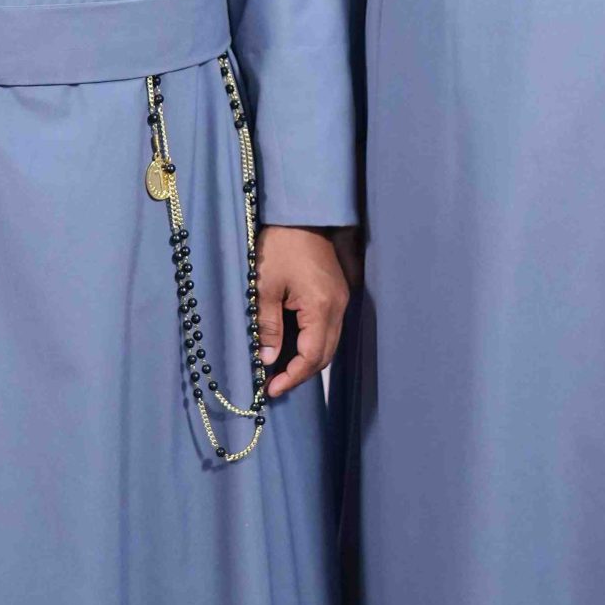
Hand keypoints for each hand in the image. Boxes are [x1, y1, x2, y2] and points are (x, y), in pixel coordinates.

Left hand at [256, 226, 351, 398]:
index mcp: (322, 307)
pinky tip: (291, 346)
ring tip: (280, 369)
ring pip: (328, 343)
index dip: (292, 377)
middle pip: (325, 355)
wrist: (299, 215)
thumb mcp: (264, 287)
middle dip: (300, 373)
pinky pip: (328, 328)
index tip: (270, 389)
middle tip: (274, 385)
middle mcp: (338, 307)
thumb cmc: (279, 246)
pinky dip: (311, 343)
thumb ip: (267, 326)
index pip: (312, 357)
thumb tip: (269, 360)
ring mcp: (340, 300)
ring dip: (307, 359)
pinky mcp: (336, 293)